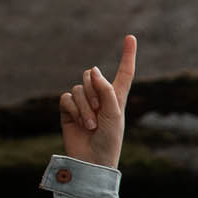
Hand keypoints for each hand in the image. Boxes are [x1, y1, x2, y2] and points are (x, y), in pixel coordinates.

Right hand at [58, 33, 136, 168]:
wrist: (93, 160)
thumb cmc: (109, 140)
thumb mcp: (114, 113)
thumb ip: (105, 89)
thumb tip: (93, 69)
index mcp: (117, 97)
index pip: (124, 73)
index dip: (127, 55)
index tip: (131, 37)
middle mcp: (99, 96)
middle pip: (90, 75)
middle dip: (93, 91)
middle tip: (99, 113)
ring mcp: (83, 103)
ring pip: (78, 87)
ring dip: (85, 107)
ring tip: (92, 125)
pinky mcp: (68, 110)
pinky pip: (66, 97)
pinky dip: (74, 110)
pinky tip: (80, 124)